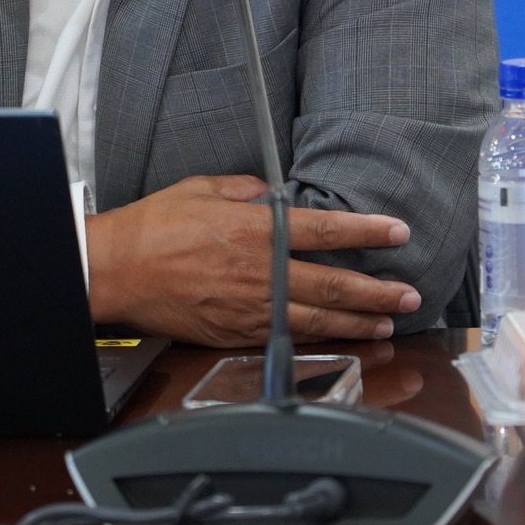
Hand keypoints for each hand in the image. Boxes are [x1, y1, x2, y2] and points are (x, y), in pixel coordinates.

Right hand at [84, 174, 420, 347]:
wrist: (115, 270)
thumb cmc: (154, 226)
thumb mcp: (202, 188)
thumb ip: (245, 189)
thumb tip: (270, 194)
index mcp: (256, 228)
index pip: (327, 229)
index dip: (368, 231)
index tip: (398, 232)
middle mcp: (261, 270)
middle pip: (335, 283)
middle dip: (378, 290)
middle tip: (409, 294)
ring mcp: (251, 306)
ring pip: (318, 317)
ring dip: (358, 321)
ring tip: (387, 322)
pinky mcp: (236, 331)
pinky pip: (287, 335)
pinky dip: (318, 336)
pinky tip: (337, 336)